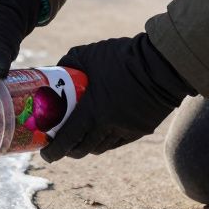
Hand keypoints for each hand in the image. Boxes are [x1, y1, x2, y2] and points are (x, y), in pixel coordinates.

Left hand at [41, 33, 193, 161]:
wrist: (162, 64)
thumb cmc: (122, 57)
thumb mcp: (88, 54)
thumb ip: (69, 63)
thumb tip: (55, 72)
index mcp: (92, 111)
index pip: (68, 139)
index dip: (54, 151)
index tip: (45, 154)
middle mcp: (108, 126)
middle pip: (83, 149)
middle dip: (69, 151)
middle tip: (60, 144)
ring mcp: (126, 130)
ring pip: (101, 148)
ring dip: (87, 147)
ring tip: (78, 139)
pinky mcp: (140, 130)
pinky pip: (118, 142)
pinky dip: (106, 141)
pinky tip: (100, 134)